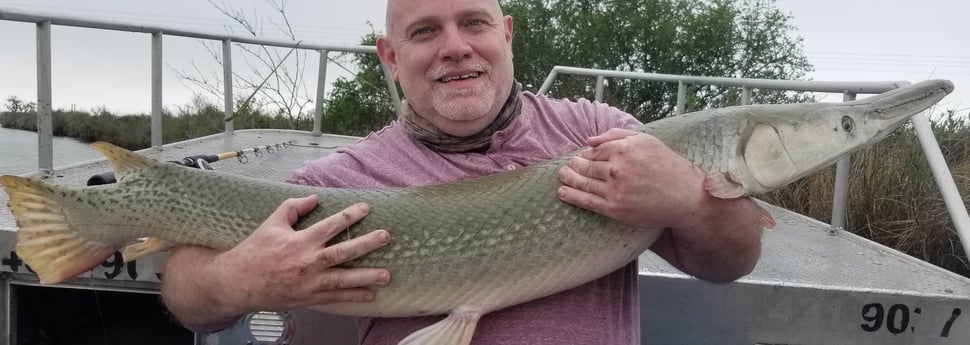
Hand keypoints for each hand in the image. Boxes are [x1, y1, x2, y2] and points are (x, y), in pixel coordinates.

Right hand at [212, 195, 390, 312]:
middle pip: (343, 252)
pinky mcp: (308, 297)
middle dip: (367, 244)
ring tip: (387, 274)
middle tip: (385, 237)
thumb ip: (293, 208)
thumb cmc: (254, 252)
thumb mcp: (271, 224)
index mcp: (300, 241)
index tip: (365, 208)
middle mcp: (308, 262)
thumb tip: (314, 198)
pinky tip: (370, 294)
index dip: (349, 216)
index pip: (330, 225)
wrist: (238, 283)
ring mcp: (309, 282)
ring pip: (343, 279)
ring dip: (367, 277)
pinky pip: (335, 298)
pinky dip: (353, 297)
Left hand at [556, 128, 706, 228]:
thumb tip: (589, 141)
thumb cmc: (667, 166)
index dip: (587, 154)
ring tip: (562, 176)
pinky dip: (572, 196)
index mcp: (625, 149)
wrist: (685, 196)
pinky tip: (563, 193)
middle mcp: (618, 168)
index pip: (595, 150)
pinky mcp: (615, 209)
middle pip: (586, 166)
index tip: (583, 156)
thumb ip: (616, 135)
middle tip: (567, 166)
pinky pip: (588, 201)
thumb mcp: (646, 140)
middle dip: (574, 165)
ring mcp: (615, 190)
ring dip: (569, 178)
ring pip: (584, 182)